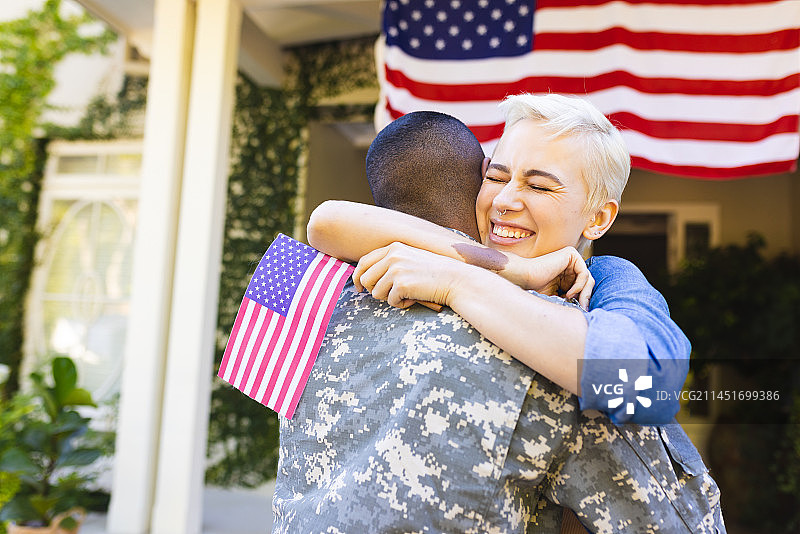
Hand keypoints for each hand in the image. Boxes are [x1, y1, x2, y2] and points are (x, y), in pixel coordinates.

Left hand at [353, 242, 467, 309]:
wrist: (456, 280)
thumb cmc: (434, 272)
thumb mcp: (411, 258)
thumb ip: (391, 262)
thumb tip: (367, 278)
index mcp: (393, 247)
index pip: (364, 261)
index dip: (358, 276)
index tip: (359, 287)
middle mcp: (392, 256)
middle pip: (365, 279)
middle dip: (374, 290)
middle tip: (388, 296)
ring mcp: (396, 270)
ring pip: (376, 293)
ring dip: (390, 298)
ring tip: (407, 294)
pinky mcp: (401, 285)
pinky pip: (391, 302)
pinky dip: (401, 304)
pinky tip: (415, 297)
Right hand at [517, 247, 593, 308]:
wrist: (524, 277)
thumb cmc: (536, 288)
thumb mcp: (559, 296)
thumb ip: (573, 298)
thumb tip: (587, 308)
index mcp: (568, 273)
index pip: (584, 286)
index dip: (583, 298)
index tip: (581, 311)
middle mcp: (571, 264)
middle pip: (588, 282)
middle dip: (585, 296)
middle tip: (582, 308)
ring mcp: (571, 258)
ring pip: (588, 279)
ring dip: (582, 293)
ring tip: (571, 300)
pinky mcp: (571, 254)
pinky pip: (584, 273)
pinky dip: (579, 286)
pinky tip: (568, 293)